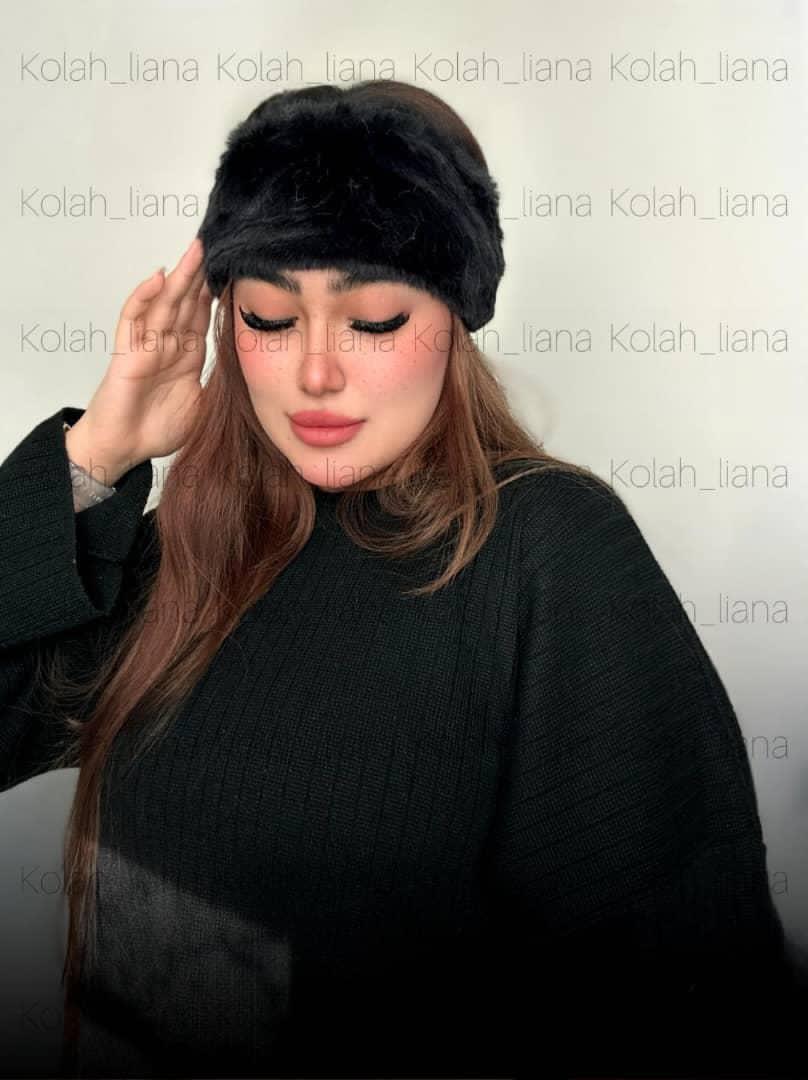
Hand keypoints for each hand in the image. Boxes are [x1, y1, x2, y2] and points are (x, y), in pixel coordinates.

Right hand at [65, 236, 212, 486]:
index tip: (234, 270)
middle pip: (186, 301)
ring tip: (196, 250)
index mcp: (186, 355)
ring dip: (179, 276)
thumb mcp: (203, 406)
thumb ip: (220, 386)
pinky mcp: (127, 354)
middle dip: (201, 274)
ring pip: (165, 303)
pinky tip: (158, 278)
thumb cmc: (156, 430)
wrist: (122, 450)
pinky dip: (143, 297)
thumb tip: (250, 375)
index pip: (203, 316)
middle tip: (219, 245)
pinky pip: (133, 319)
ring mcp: (146, 346)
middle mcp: (167, 344)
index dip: (216, 293)